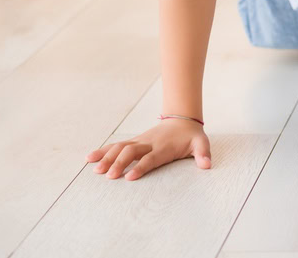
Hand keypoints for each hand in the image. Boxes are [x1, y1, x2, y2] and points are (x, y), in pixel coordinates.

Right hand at [85, 117, 210, 179]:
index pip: (150, 158)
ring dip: (107, 157)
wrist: (182, 119)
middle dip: (119, 163)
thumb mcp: (201, 143)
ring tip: (94, 169)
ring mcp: (140, 141)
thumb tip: (207, 165)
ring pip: (121, 147)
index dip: (141, 167)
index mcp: (164, 147)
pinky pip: (117, 146)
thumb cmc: (191, 136)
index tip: (129, 178)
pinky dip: (104, 151)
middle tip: (108, 176)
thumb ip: (203, 154)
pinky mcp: (134, 141)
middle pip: (131, 152)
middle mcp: (149, 143)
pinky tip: (90, 158)